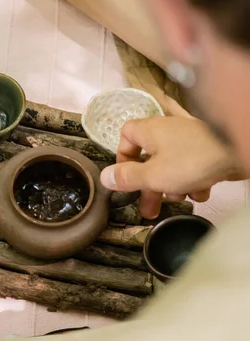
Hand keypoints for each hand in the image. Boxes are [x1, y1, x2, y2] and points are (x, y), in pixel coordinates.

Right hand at [101, 116, 241, 218]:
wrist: (236, 152)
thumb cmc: (190, 161)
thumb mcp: (152, 175)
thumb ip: (127, 178)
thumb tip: (104, 177)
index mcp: (149, 130)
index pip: (126, 136)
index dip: (123, 157)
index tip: (127, 178)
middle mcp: (167, 131)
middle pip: (149, 159)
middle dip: (150, 186)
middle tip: (149, 209)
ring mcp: (188, 139)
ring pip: (171, 166)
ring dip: (174, 185)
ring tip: (182, 197)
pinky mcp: (207, 149)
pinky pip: (192, 167)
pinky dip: (195, 181)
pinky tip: (202, 190)